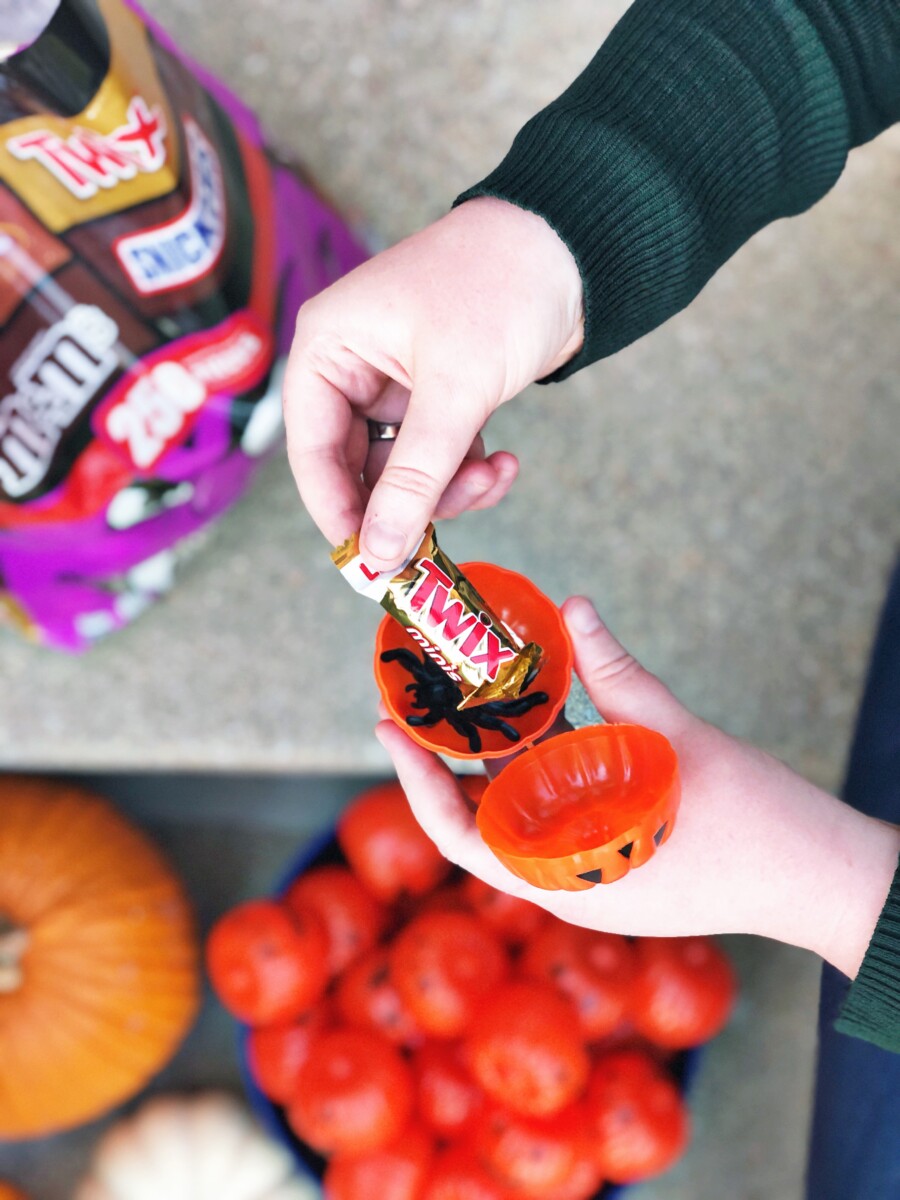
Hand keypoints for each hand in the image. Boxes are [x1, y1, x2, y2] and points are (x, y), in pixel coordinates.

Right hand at [283, 197, 583, 569]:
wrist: (574, 247)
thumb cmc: (500, 288)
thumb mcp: (454, 391)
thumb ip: (414, 478)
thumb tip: (378, 553)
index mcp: (329, 347)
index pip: (312, 450)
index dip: (338, 512)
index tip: (371, 562)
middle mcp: (352, 366)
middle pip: (358, 468)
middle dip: (409, 501)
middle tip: (442, 536)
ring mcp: (395, 383)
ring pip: (404, 470)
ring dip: (449, 488)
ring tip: (493, 475)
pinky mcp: (437, 394)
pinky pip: (437, 457)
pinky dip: (468, 472)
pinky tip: (504, 463)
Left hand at [377, 597, 899, 978]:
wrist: (823, 879)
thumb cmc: (756, 827)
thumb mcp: (680, 742)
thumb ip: (621, 676)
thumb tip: (576, 607)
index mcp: (563, 877)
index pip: (459, 837)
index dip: (416, 782)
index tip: (389, 729)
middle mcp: (565, 883)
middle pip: (483, 817)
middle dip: (454, 756)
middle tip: (428, 695)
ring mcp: (591, 874)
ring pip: (524, 811)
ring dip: (504, 755)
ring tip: (479, 692)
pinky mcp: (617, 860)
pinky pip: (563, 813)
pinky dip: (549, 767)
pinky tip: (546, 714)